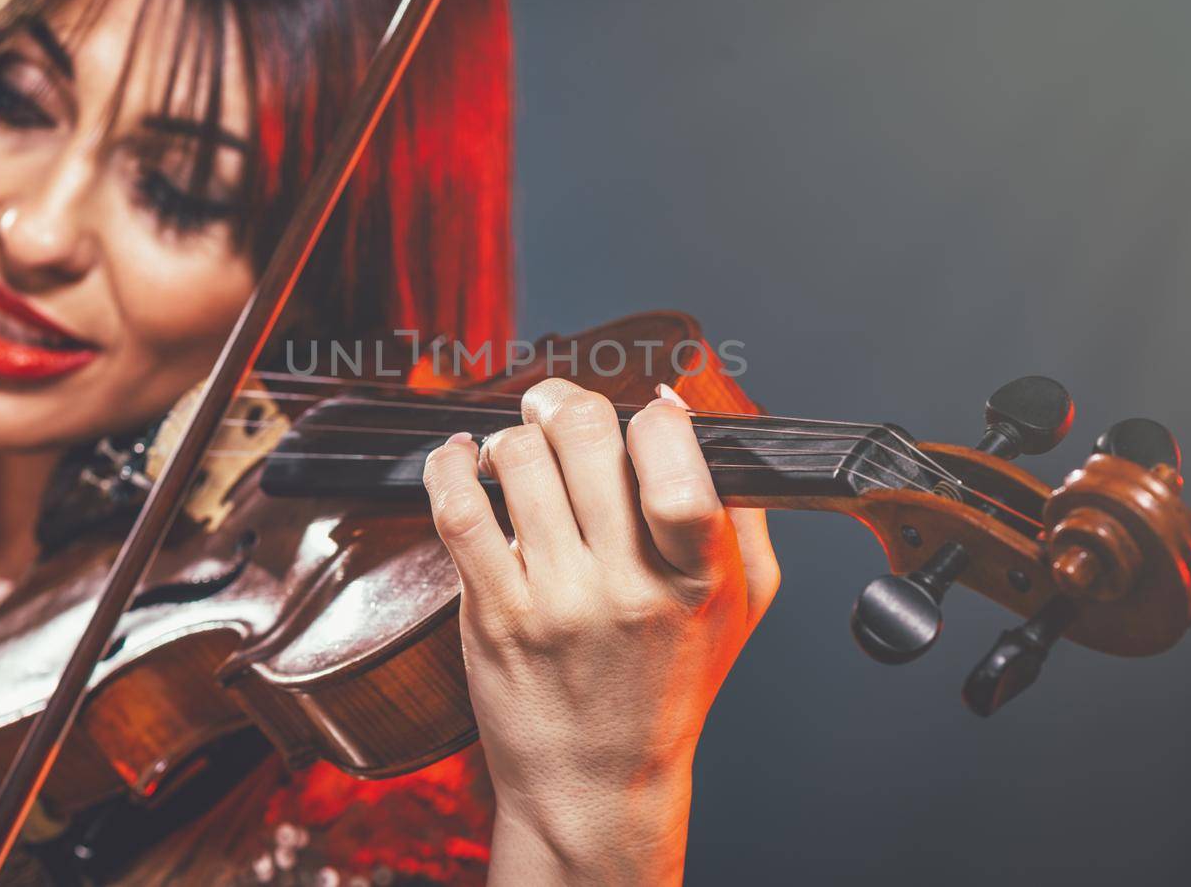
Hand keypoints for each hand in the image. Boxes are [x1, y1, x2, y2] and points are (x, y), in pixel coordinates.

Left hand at [422, 378, 779, 884]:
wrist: (598, 786)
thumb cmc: (669, 687)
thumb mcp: (740, 605)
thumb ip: (736, 508)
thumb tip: (682, 409)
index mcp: (697, 576)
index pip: (672, 461)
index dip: (650, 417)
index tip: (638, 421)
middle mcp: (627, 586)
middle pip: (586, 436)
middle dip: (566, 404)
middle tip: (556, 410)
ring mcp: (555, 601)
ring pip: (520, 460)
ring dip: (514, 438)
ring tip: (519, 453)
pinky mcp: (494, 614)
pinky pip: (459, 510)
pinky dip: (451, 465)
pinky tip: (461, 460)